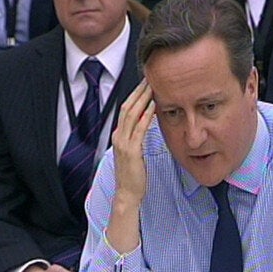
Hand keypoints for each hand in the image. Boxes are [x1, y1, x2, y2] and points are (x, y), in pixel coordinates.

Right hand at [106, 79, 154, 252]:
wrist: (127, 193)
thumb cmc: (134, 174)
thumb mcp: (135, 152)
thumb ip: (138, 137)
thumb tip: (148, 122)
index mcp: (119, 135)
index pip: (126, 109)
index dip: (135, 95)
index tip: (146, 83)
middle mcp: (118, 136)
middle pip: (127, 107)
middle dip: (139, 91)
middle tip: (149, 77)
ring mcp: (123, 143)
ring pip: (131, 115)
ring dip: (142, 99)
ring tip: (152, 87)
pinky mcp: (131, 152)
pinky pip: (139, 130)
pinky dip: (146, 117)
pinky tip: (153, 107)